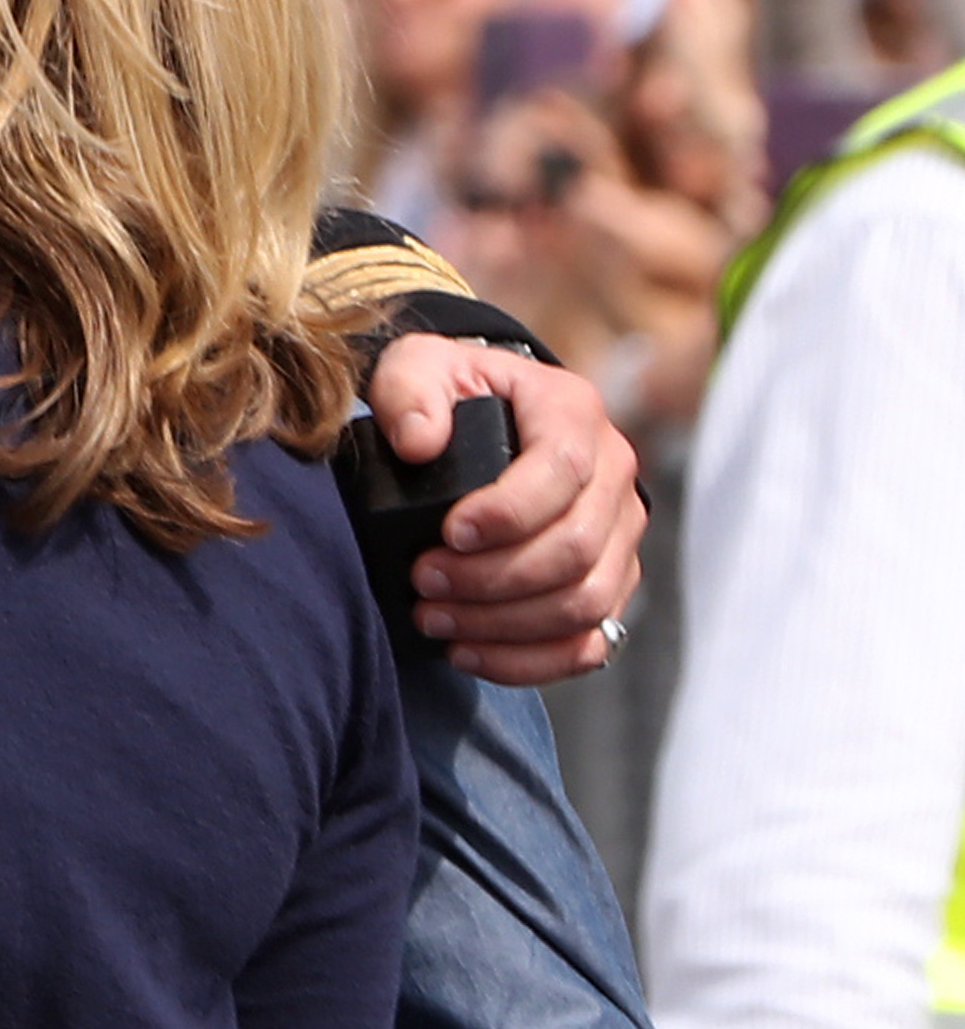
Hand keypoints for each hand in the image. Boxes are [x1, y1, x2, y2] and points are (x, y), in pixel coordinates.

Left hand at [364, 335, 644, 683]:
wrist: (478, 421)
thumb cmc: (445, 393)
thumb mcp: (416, 368)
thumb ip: (409, 392)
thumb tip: (417, 442)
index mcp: (573, 412)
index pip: (563, 469)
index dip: (509, 513)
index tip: (447, 534)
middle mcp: (614, 473)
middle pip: (575, 549)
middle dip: (493, 579)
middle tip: (423, 582)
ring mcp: (619, 534)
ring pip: (585, 603)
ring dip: (503, 624)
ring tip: (432, 618)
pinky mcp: (610, 582)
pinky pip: (589, 643)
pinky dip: (529, 661)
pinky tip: (466, 653)